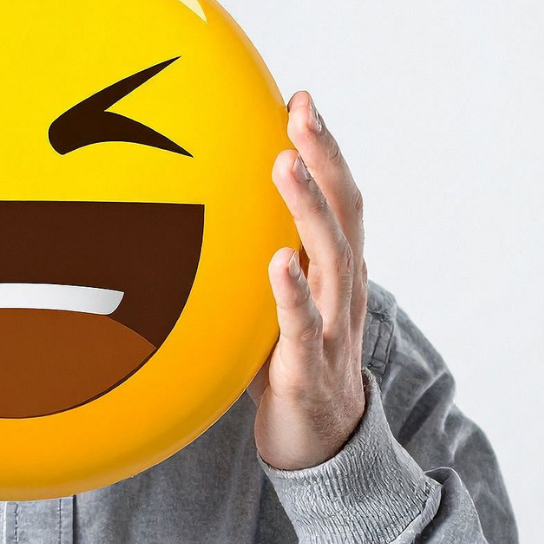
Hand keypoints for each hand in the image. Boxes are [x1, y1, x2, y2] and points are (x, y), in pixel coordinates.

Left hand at [249, 91, 369, 470]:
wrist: (320, 444)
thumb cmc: (289, 363)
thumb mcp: (273, 300)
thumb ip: (255, 255)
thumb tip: (200, 205)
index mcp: (335, 269)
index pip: (338, 197)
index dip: (324, 147)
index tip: (299, 98)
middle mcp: (342, 290)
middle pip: (342, 213)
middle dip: (323, 156)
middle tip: (299, 110)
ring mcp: (330, 328)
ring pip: (328, 259)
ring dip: (307, 208)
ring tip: (284, 163)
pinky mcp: (307, 368)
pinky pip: (301, 325)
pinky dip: (290, 292)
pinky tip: (276, 260)